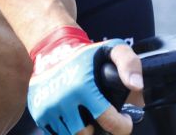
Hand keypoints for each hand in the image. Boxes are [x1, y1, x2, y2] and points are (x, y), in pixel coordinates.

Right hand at [28, 27, 142, 134]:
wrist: (52, 49)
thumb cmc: (87, 54)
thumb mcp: (113, 49)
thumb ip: (130, 64)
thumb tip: (137, 86)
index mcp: (83, 86)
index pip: (108, 121)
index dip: (122, 127)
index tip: (125, 121)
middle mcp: (63, 99)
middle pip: (87, 134)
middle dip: (100, 130)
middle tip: (105, 120)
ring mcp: (48, 108)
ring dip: (84, 131)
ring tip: (90, 118)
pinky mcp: (39, 113)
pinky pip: (57, 133)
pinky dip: (68, 129)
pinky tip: (76, 118)